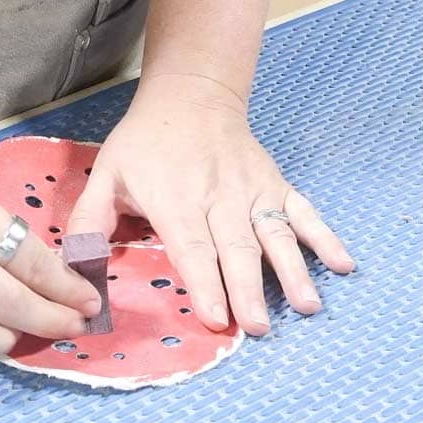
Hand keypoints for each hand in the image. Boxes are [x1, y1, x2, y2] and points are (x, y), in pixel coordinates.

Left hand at [67, 73, 354, 336]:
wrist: (193, 94)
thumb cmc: (145, 143)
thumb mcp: (106, 174)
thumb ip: (90, 223)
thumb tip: (79, 271)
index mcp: (176, 198)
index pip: (194, 247)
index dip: (206, 283)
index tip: (218, 318)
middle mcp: (220, 196)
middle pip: (238, 248)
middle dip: (249, 289)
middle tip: (258, 328)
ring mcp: (253, 190)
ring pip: (275, 234)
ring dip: (293, 271)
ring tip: (307, 306)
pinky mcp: (276, 184)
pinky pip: (303, 212)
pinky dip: (324, 238)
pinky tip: (343, 265)